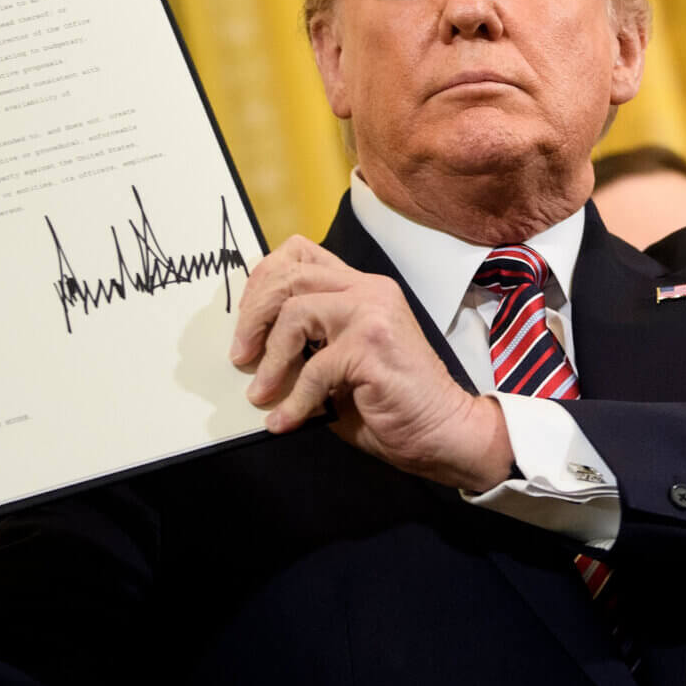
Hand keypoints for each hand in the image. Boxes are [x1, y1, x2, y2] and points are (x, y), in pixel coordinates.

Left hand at [231, 236, 511, 491]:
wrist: (444, 431)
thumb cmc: (392, 404)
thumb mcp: (339, 364)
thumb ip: (306, 346)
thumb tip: (251, 350)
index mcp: (362, 288)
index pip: (302, 254)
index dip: (263, 279)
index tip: (245, 320)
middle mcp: (369, 290)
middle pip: (290, 275)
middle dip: (253, 314)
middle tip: (240, 355)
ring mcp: (374, 313)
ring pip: (296, 312)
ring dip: (270, 357)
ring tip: (260, 391)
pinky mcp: (373, 345)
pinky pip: (315, 368)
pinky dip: (293, 400)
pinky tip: (285, 421)